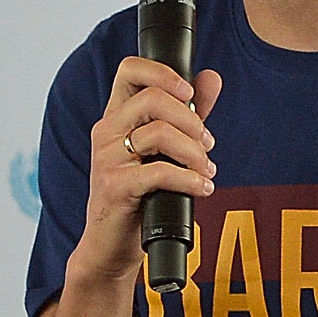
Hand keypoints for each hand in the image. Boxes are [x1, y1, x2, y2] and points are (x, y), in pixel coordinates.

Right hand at [64, 57, 226, 294]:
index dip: (162, 72)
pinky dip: (190, 179)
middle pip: (152, 98)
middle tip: (208, 143)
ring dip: (195, 151)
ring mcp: (106, 159)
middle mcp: (106, 132)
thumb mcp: (165, 150)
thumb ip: (188, 113)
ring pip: (159, 133)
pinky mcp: (114, 187)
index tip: (189, 93)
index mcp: (116, 117)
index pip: (130, 70)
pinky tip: (202, 188)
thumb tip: (211, 77)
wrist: (112, 246)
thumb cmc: (139, 196)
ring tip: (207, 169)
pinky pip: (160, 172)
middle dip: (191, 119)